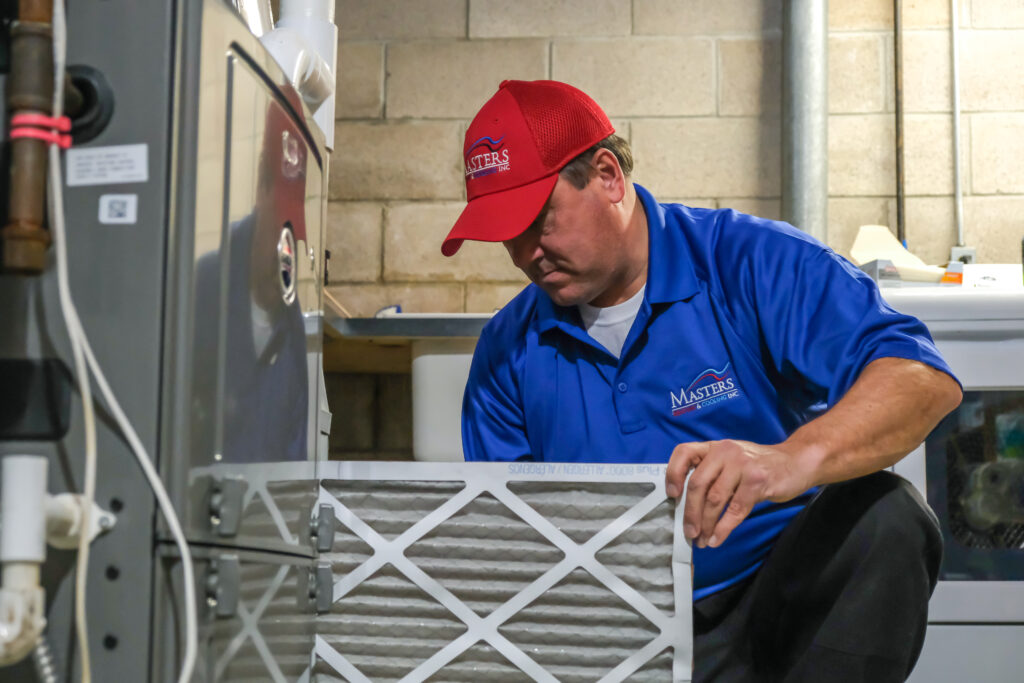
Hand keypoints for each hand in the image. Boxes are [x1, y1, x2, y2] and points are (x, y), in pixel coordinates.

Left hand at [665, 439, 813, 547]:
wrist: (797, 462)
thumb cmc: (759, 467)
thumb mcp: (732, 461)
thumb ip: (712, 474)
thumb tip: (688, 506)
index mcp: (715, 447)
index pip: (684, 453)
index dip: (673, 474)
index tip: (672, 496)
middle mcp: (725, 452)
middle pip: (697, 484)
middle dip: (690, 513)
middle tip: (689, 532)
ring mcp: (742, 465)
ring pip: (715, 499)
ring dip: (706, 524)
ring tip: (702, 539)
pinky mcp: (757, 481)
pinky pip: (735, 510)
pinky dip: (724, 528)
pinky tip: (717, 538)